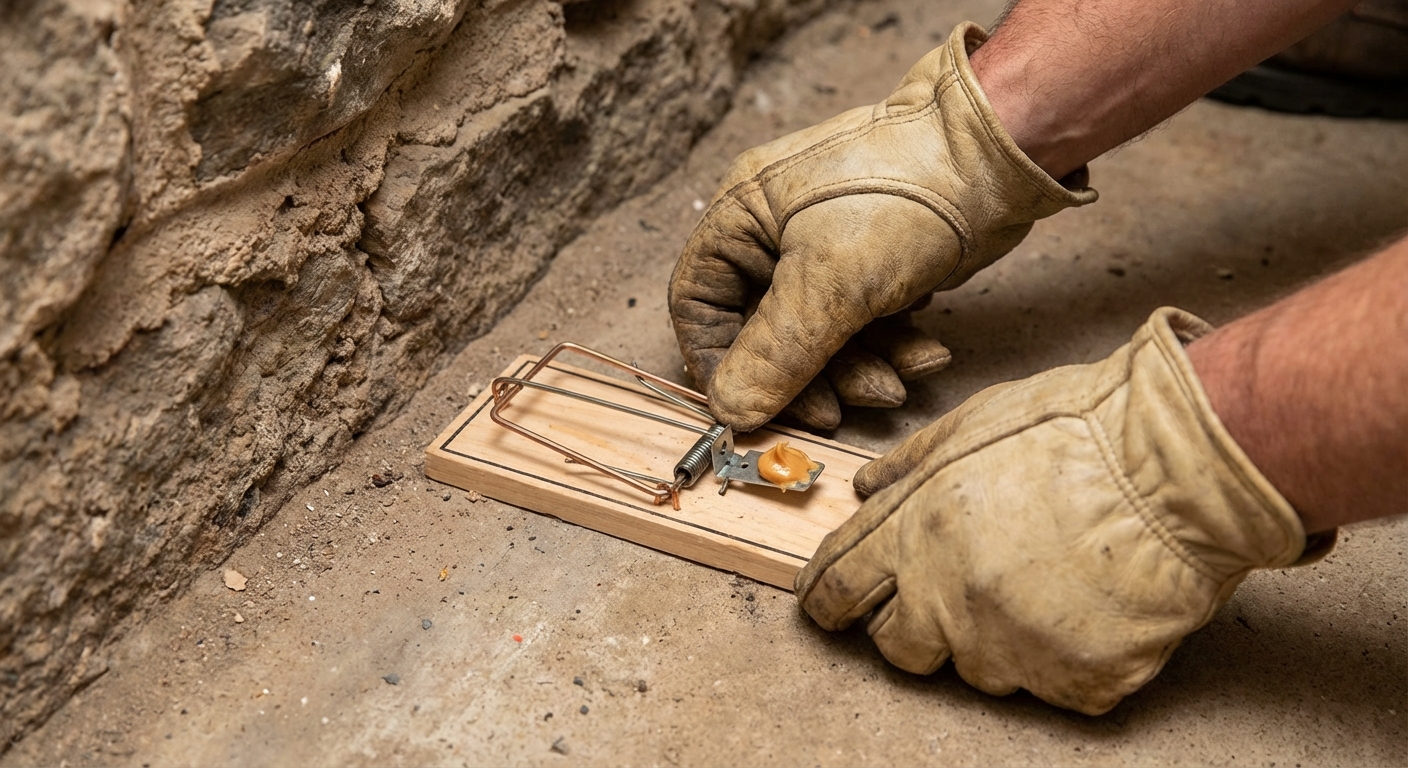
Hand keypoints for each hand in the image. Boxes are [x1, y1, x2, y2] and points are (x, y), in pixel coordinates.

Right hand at [668, 22, 1095, 430]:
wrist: (1000, 153)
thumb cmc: (905, 193)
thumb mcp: (830, 283)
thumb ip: (774, 355)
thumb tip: (728, 411)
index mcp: (742, 218)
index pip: (700, 305)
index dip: (718, 364)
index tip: (749, 408)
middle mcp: (775, 233)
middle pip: (765, 331)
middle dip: (808, 378)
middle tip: (838, 415)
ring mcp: (827, 248)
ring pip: (821, 335)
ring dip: (860, 370)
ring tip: (903, 384)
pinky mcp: (875, 263)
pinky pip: (865, 323)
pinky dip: (893, 346)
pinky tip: (928, 354)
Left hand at [796, 308, 1331, 714]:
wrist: (1182, 468)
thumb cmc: (1083, 431)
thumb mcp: (972, 423)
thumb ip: (907, 467)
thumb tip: (863, 490)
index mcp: (917, 534)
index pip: (838, 587)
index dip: (829, 599)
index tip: (830, 605)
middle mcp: (952, 601)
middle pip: (898, 648)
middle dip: (912, 625)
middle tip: (955, 591)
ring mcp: (1014, 649)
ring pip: (978, 670)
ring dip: (994, 638)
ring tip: (1045, 580)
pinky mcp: (1076, 682)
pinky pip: (1052, 685)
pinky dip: (1064, 656)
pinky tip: (1089, 604)